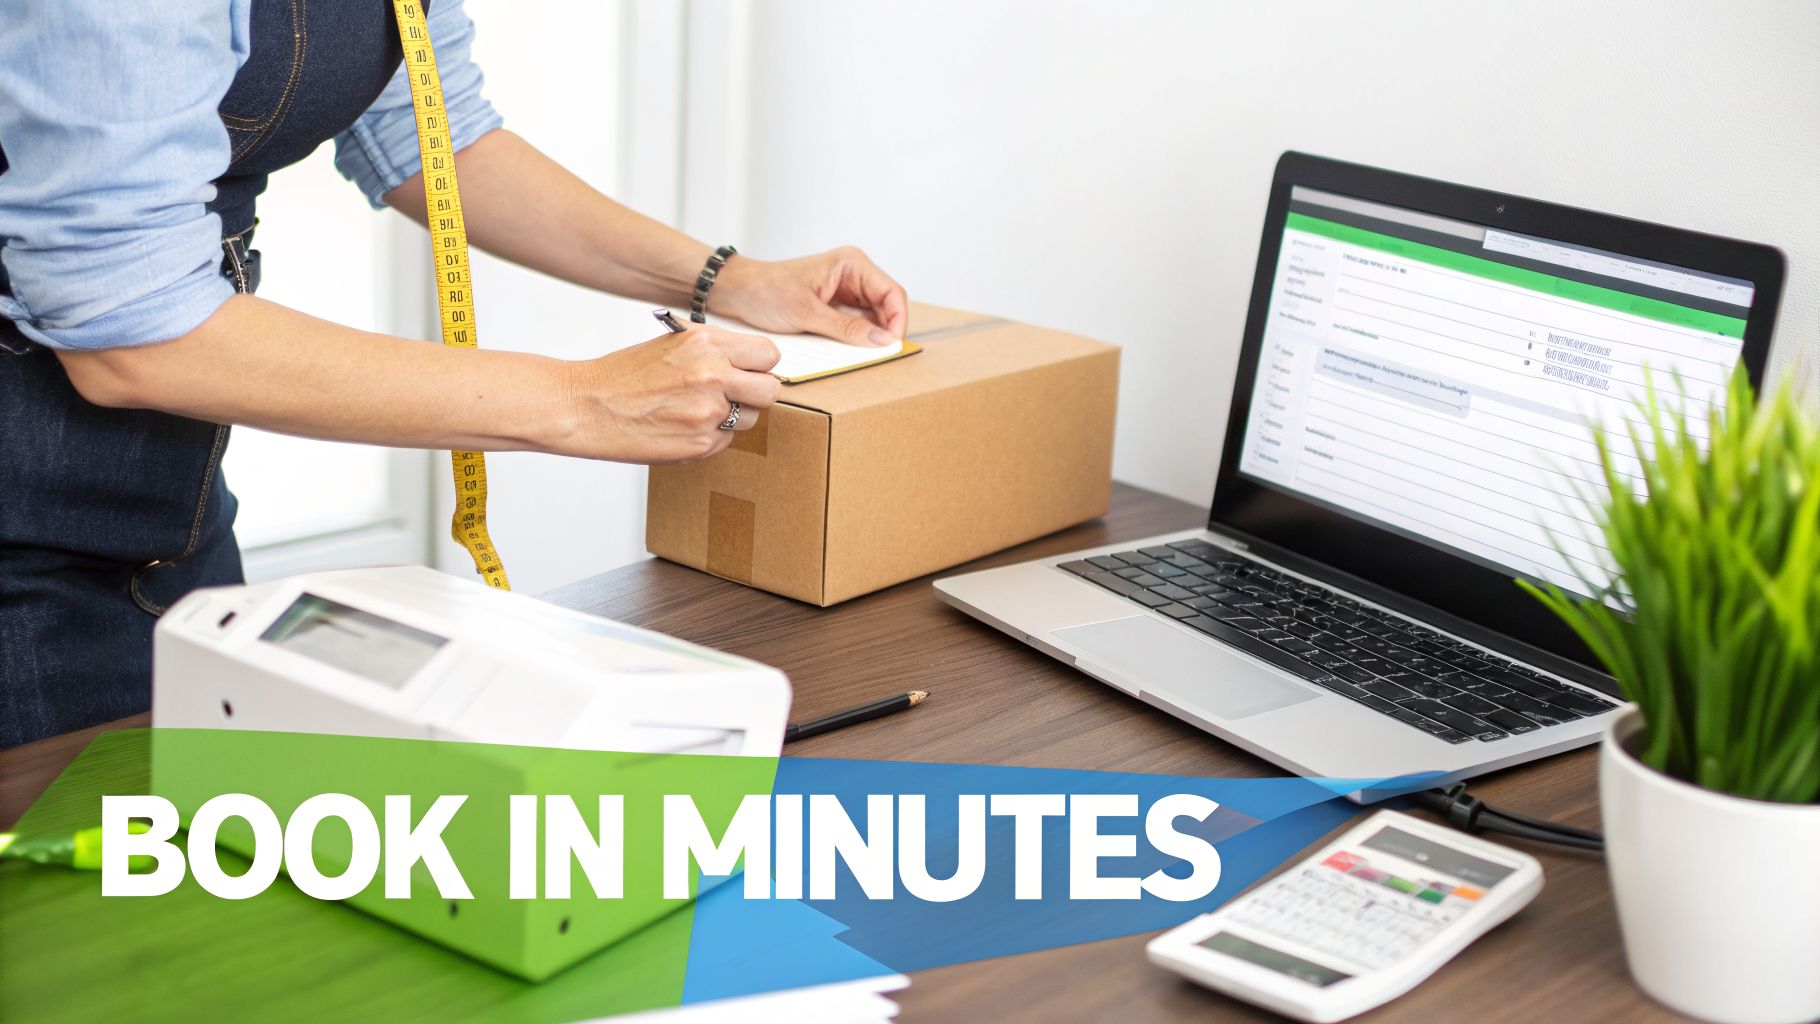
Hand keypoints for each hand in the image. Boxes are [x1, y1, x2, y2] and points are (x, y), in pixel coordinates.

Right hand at [560, 324, 780, 462]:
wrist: (586, 407)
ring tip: (696, 409)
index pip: (768, 354)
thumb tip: (749, 359)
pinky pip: (726, 440)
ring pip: (750, 418)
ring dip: (732, 416)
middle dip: (756, 393)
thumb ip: (713, 350)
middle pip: (770, 390)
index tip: (750, 370)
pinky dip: (710, 436)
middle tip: (735, 394)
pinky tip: (681, 425)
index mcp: (706, 343)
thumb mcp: (671, 344)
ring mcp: (709, 412)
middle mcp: (713, 376)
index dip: (759, 365)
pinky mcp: (701, 443)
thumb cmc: (623, 375)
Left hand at [709, 246, 908, 346]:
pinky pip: (858, 324)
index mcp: (851, 264)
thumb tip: (882, 341)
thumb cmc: (766, 291)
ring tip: (867, 356)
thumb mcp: (807, 313)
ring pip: (875, 317)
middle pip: (887, 306)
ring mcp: (846, 291)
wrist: (738, 292)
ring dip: (873, 337)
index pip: (892, 293)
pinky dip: (859, 339)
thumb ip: (847, 328)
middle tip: (882, 357)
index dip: (898, 321)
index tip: (892, 346)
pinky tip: (854, 352)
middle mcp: (853, 274)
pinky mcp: (837, 306)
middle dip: (887, 331)